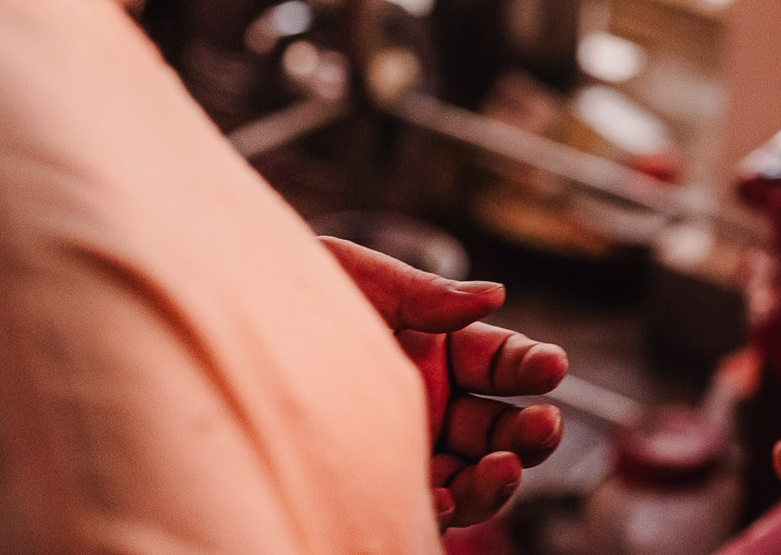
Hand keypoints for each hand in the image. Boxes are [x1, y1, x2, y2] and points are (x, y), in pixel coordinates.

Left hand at [320, 237, 569, 527]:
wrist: (221, 332)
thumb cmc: (294, 297)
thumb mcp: (362, 280)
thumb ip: (427, 293)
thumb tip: (494, 294)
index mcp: (440, 349)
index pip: (503, 361)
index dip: (532, 366)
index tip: (551, 368)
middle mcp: (433, 404)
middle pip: (500, 426)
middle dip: (530, 430)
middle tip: (541, 426)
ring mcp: (405, 450)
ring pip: (475, 475)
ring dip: (500, 476)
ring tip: (504, 468)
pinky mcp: (373, 485)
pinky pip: (424, 507)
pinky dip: (444, 507)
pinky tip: (441, 497)